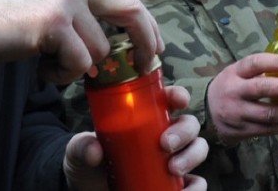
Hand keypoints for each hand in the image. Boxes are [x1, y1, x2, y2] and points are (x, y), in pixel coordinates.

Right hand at [0, 0, 163, 83]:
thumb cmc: (2, 18)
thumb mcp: (48, 3)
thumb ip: (79, 14)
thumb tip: (111, 45)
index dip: (146, 23)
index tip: (155, 46)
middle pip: (130, 11)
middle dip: (144, 42)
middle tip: (142, 67)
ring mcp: (64, 2)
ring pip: (99, 50)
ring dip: (78, 68)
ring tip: (49, 63)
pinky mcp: (52, 25)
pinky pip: (78, 63)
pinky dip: (63, 75)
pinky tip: (41, 68)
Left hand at [63, 85, 208, 190]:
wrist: (87, 189)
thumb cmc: (87, 162)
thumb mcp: (78, 151)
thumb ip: (83, 147)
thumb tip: (95, 151)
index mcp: (145, 117)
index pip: (168, 99)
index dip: (179, 95)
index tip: (178, 101)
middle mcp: (164, 134)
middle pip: (189, 124)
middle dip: (184, 131)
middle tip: (165, 144)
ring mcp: (172, 159)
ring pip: (198, 149)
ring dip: (192, 156)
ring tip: (173, 169)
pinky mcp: (174, 184)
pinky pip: (196, 183)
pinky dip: (196, 187)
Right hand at [206, 53, 277, 143]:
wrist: (206, 113)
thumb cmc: (229, 87)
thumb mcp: (236, 72)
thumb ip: (258, 70)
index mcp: (234, 72)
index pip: (256, 63)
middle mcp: (235, 91)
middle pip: (265, 88)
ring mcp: (238, 113)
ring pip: (269, 113)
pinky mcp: (243, 130)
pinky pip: (269, 130)